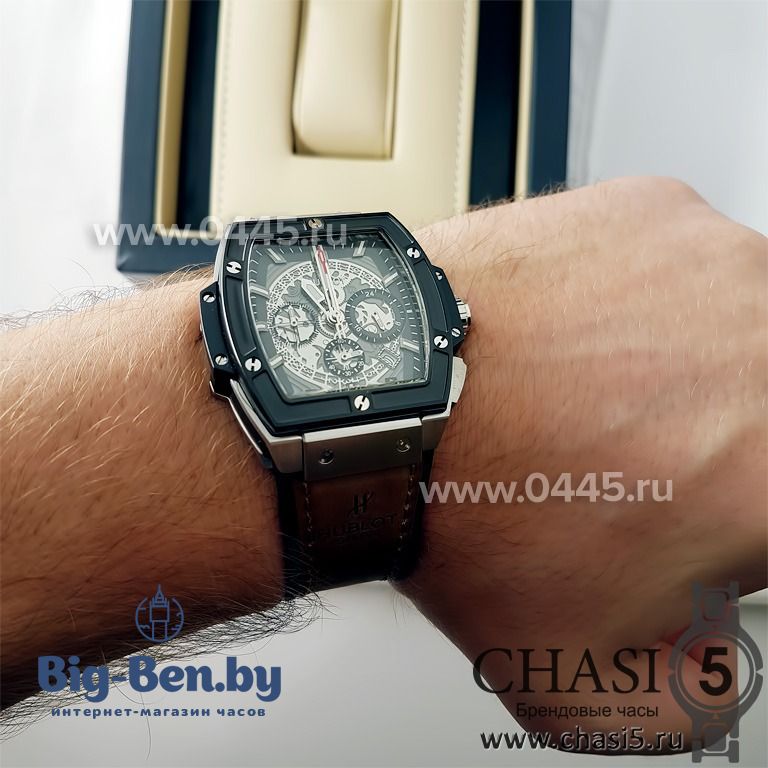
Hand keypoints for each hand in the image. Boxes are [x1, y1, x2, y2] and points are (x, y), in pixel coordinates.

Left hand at [398, 177, 766, 746]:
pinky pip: (678, 269)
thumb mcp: (580, 677)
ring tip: (586, 397)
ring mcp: (722, 266)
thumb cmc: (468, 513)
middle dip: (716, 445)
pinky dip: (639, 305)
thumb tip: (710, 664)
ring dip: (680, 371)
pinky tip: (570, 339)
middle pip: (760, 412)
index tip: (689, 516)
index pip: (767, 502)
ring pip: (733, 333)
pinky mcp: (657, 211)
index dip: (727, 520)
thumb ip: (683, 696)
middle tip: (630, 459)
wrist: (380, 400)